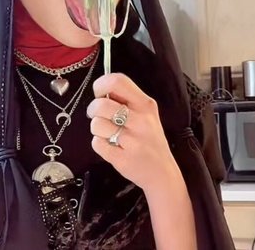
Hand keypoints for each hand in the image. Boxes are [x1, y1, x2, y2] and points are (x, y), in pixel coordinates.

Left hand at [86, 73, 180, 191]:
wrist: (162, 172)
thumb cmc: (149, 139)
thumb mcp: (146, 113)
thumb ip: (126, 99)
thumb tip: (102, 89)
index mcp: (145, 104)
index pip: (117, 81)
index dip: (101, 84)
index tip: (99, 93)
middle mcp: (140, 120)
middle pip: (101, 104)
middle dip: (93, 109)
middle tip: (98, 115)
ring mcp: (132, 140)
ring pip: (96, 124)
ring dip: (97, 129)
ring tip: (108, 133)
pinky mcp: (122, 158)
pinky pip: (97, 143)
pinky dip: (99, 144)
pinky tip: (111, 146)